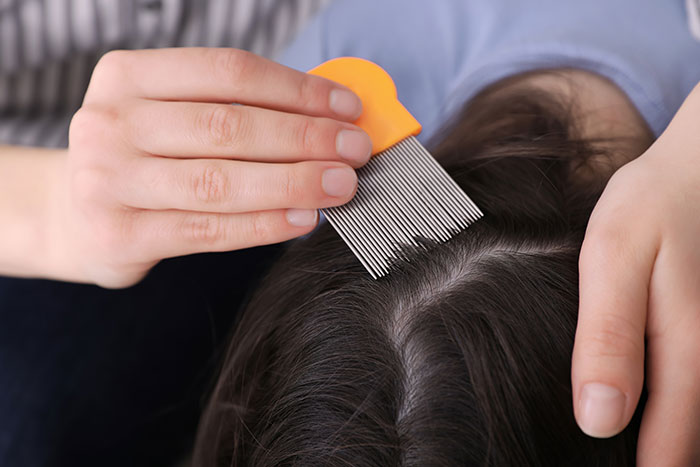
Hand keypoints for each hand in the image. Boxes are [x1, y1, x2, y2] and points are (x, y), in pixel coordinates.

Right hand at [50, 48, 370, 287]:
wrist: (71, 214)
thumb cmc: (143, 158)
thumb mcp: (170, 115)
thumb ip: (234, 110)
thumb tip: (328, 117)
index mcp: (128, 76)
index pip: (229, 72)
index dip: (297, 90)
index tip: (347, 108)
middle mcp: (111, 122)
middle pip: (228, 126)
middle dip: (305, 138)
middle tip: (355, 150)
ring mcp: (110, 181)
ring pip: (221, 180)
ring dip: (293, 182)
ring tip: (341, 185)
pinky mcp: (121, 234)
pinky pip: (209, 229)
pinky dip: (264, 224)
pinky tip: (304, 219)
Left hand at [572, 86, 699, 465]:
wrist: (697, 170)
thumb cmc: (651, 208)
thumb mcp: (614, 260)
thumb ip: (609, 337)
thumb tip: (600, 420)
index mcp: (687, 350)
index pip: (670, 449)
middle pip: (688, 443)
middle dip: (653, 460)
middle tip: (601, 464)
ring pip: (695, 420)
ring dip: (663, 439)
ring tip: (616, 447)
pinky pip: (690, 388)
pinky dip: (668, 406)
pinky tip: (635, 401)